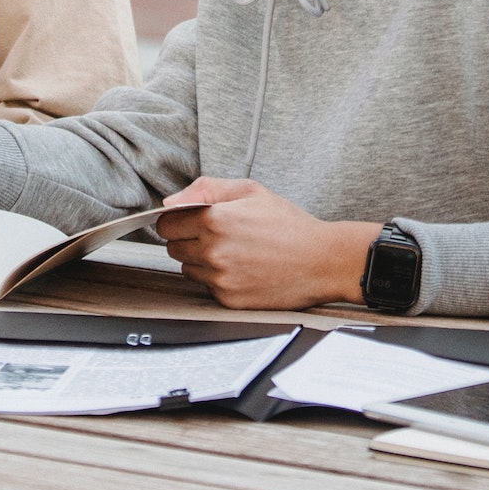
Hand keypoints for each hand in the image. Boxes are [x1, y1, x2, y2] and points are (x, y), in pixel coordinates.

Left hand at [154, 177, 382, 309]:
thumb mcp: (250, 191)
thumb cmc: (290, 225)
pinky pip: (207, 287)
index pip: (166, 224)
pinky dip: (218, 280)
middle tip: (218, 235)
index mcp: (214, 219)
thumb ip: (206, 189)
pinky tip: (242, 270)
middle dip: (188, 240)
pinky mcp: (229, 300)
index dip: (177, 220)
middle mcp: (213, 251)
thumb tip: (170, 202)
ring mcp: (220, 278)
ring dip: (201, 261)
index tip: (191, 220)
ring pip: (188, 268)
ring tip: (233, 252)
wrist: (322, 261)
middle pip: (173, 247)